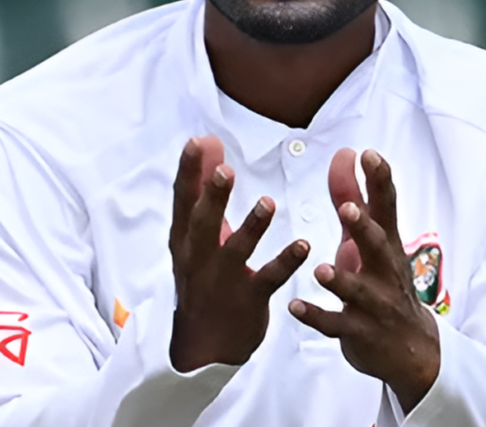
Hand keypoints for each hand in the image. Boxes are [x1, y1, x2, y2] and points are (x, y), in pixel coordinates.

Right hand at [169, 135, 309, 371]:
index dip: (187, 172)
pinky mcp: (249, 300)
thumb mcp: (196, 234)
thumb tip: (206, 141)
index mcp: (185, 238)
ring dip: (252, 227)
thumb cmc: (202, 275)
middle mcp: (199, 258)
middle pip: (202, 225)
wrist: (205, 344)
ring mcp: (223, 280)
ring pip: (236, 252)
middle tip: (225, 171)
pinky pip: (269, 279)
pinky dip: (286, 262)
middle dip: (212, 198)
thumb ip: (203, 187)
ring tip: (268, 203)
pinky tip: (303, 245)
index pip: (182, 200)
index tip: (195, 143)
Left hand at [288, 148, 440, 412]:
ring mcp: (374, 304)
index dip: (380, 181)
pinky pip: (335, 325)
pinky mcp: (359, 332)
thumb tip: (346, 152)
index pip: (386, 207)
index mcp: (386, 243)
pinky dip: (316, 316)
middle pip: (377, 245)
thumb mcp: (368, 239)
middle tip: (348, 209)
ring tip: (321, 270)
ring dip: (340, 280)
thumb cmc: (383, 280)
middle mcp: (384, 270)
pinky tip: (294, 306)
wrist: (410, 347)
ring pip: (357, 291)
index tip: (370, 155)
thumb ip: (353, 196)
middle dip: (364, 227)